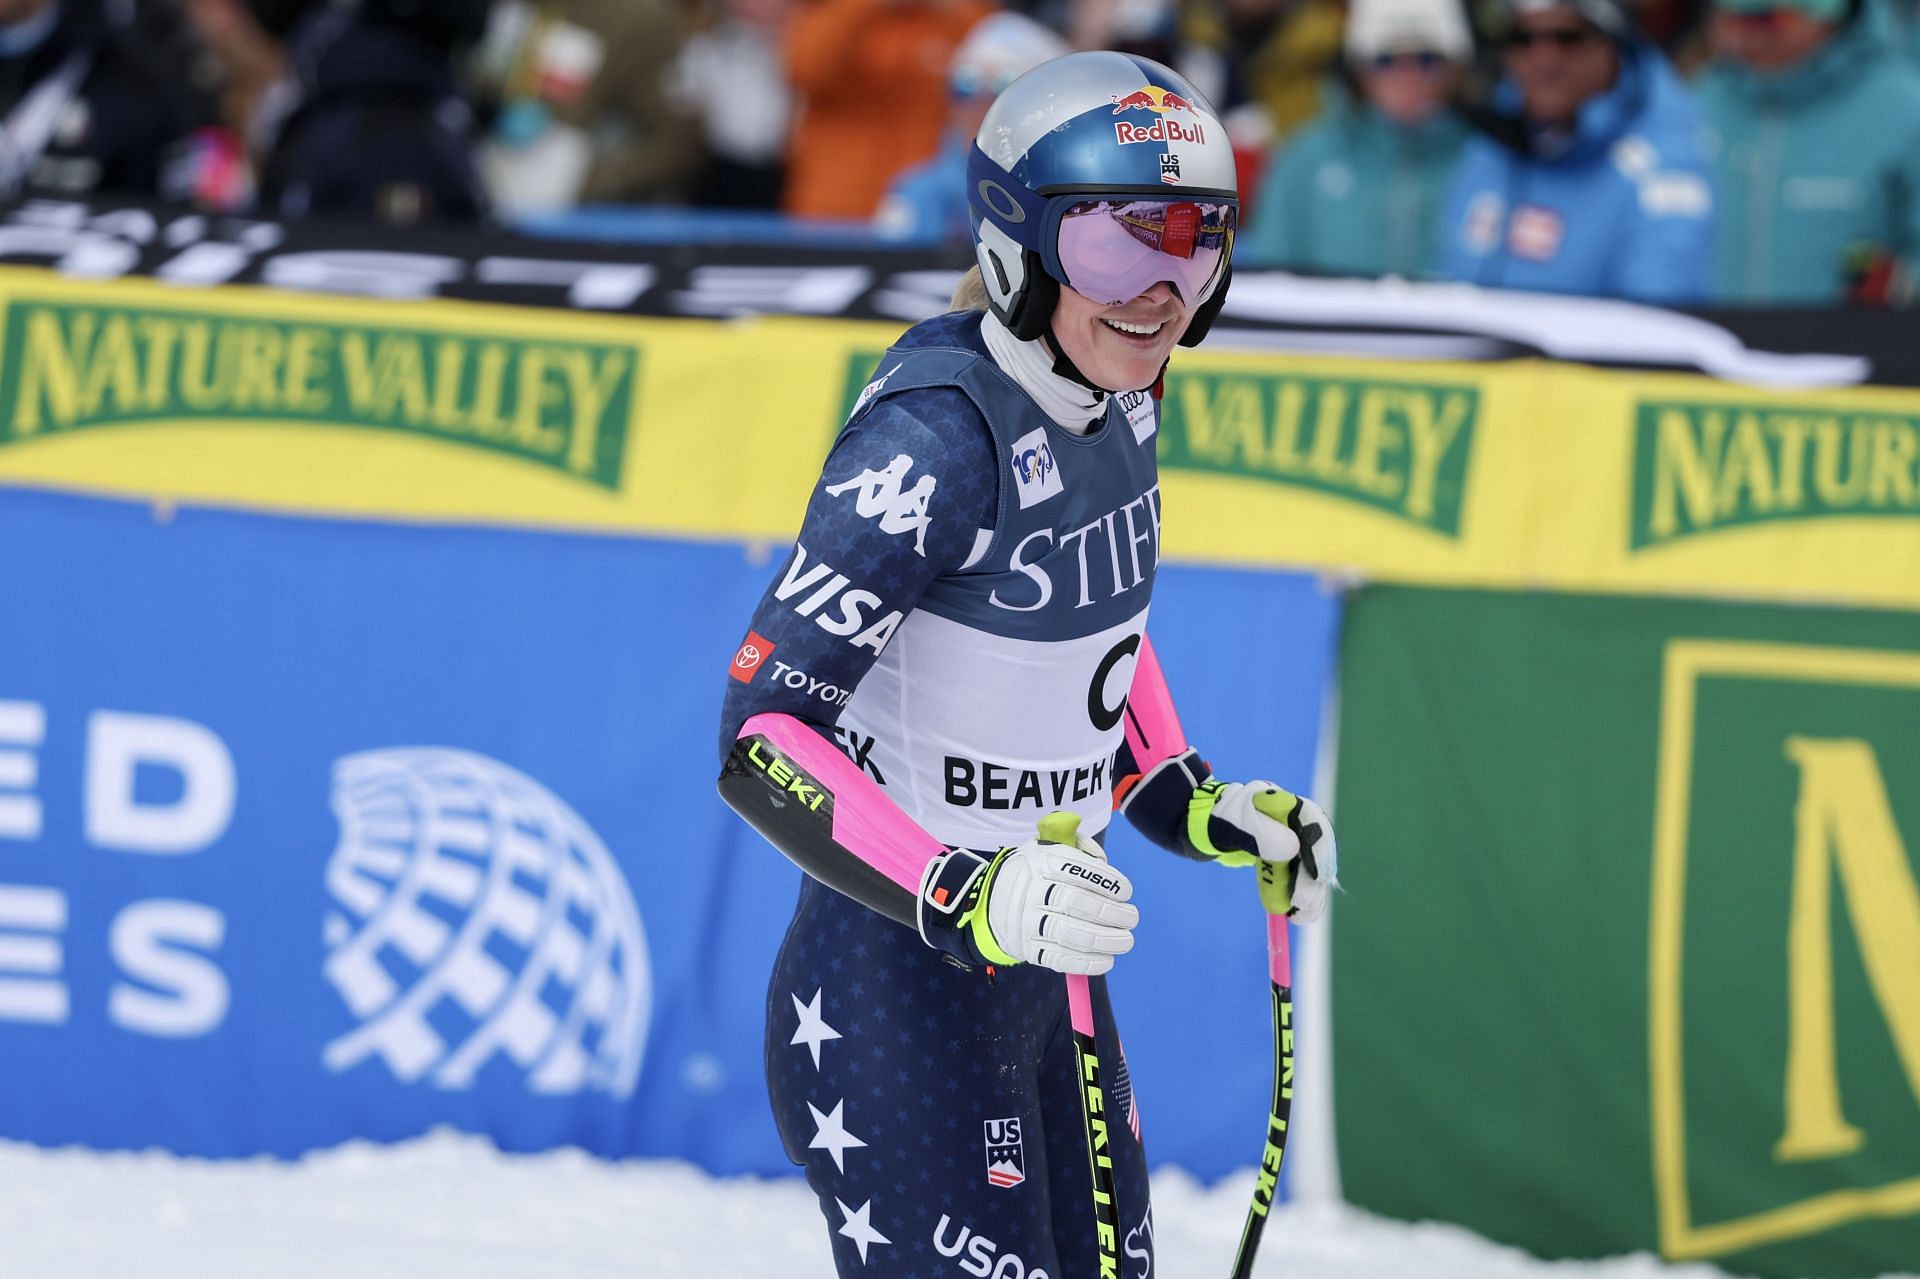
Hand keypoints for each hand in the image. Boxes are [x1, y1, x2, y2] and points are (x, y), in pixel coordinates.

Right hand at [917, 811, 1138, 974]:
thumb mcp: (1049, 849)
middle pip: (1074, 902)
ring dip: (1103, 940)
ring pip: (1068, 932)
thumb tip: (1103, 863)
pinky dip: (1085, 963)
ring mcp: (1026, 921)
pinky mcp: (1026, 947)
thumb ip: (1079, 848)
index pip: (1075, 869)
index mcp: (1038, 860)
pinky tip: (1106, 960)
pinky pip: (1057, 958)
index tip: (1125, 892)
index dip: (1105, 881)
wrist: (993, 902)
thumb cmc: (1036, 873)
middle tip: (1131, 918)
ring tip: (1126, 941)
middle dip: (1109, 912)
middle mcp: (1030, 890)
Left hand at [1190, 781, 1338, 921]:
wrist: (1206, 829)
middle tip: (1303, 903)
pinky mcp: (1287, 859)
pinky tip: (1300, 914)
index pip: (1314, 822)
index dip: (1320, 849)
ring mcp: (1293, 839)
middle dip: (1313, 878)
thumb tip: (1292, 848)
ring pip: (1311, 866)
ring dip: (1311, 892)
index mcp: (1286, 803)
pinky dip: (1302, 895)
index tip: (1317, 876)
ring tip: (1302, 915)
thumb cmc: (1222, 821)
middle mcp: (1296, 821)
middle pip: (1317, 848)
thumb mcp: (1238, 824)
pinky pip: (1300, 878)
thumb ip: (1262, 833)